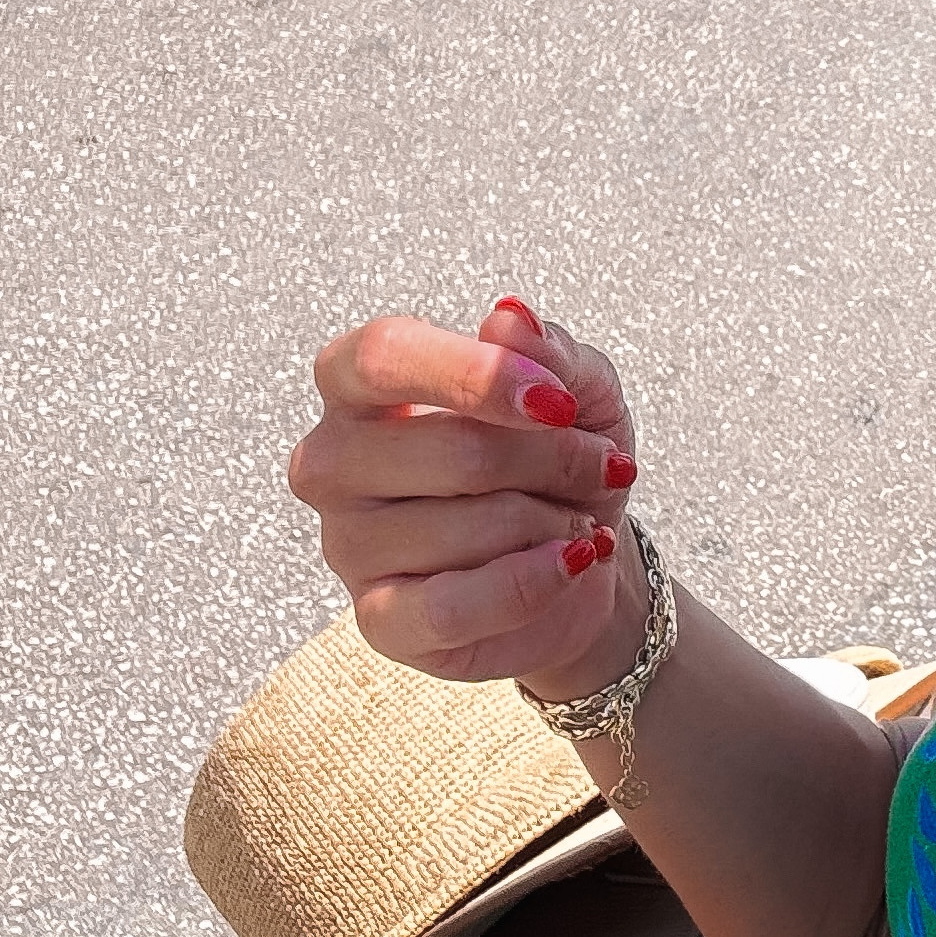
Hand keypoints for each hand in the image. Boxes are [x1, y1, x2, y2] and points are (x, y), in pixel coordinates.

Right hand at [288, 297, 640, 697]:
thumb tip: (510, 318)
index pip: (382, 354)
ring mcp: (346, 543)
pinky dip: (533, 584)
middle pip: (452, 449)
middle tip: (603, 466)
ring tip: (574, 520)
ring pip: (466, 529)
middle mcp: (332, 459)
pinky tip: (570, 564)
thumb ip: (550, 352)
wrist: (581, 555)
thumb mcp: (580, 390)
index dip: (477, 375)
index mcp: (359, 383)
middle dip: (554, 460)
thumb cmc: (557, 454)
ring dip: (552, 522)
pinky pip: (453, 607)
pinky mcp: (378, 619)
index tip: (558, 404)